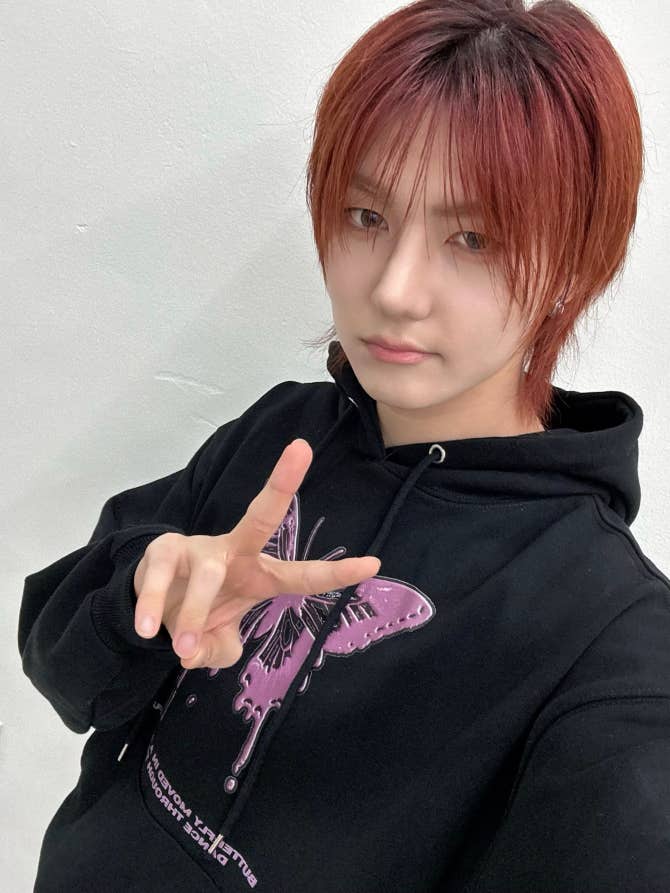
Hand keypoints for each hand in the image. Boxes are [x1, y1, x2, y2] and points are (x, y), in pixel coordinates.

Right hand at [133, 438, 380, 668]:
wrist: (149, 605)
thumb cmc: (201, 616)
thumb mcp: (217, 642)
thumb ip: (219, 650)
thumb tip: (204, 650)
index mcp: (259, 574)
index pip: (303, 575)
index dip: (336, 573)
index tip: (375, 564)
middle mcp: (234, 551)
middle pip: (261, 515)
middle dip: (281, 483)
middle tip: (301, 450)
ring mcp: (199, 548)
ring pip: (207, 575)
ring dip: (196, 613)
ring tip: (185, 648)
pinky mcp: (163, 550)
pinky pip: (162, 578)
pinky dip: (155, 607)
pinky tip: (149, 629)